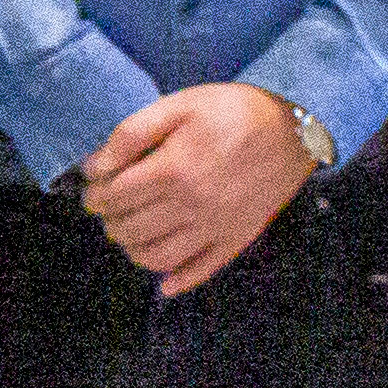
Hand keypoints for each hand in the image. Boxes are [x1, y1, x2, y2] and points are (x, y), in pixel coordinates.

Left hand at [76, 83, 318, 294]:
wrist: (294, 129)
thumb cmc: (233, 111)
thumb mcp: (179, 105)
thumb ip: (132, 134)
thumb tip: (95, 167)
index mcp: (173, 170)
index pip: (115, 197)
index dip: (95, 196)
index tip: (93, 191)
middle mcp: (191, 206)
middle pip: (131, 229)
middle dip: (110, 221)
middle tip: (108, 210)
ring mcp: (214, 228)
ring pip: (157, 257)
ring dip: (133, 250)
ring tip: (129, 234)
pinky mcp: (236, 239)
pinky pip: (200, 271)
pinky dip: (176, 282)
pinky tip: (163, 282)